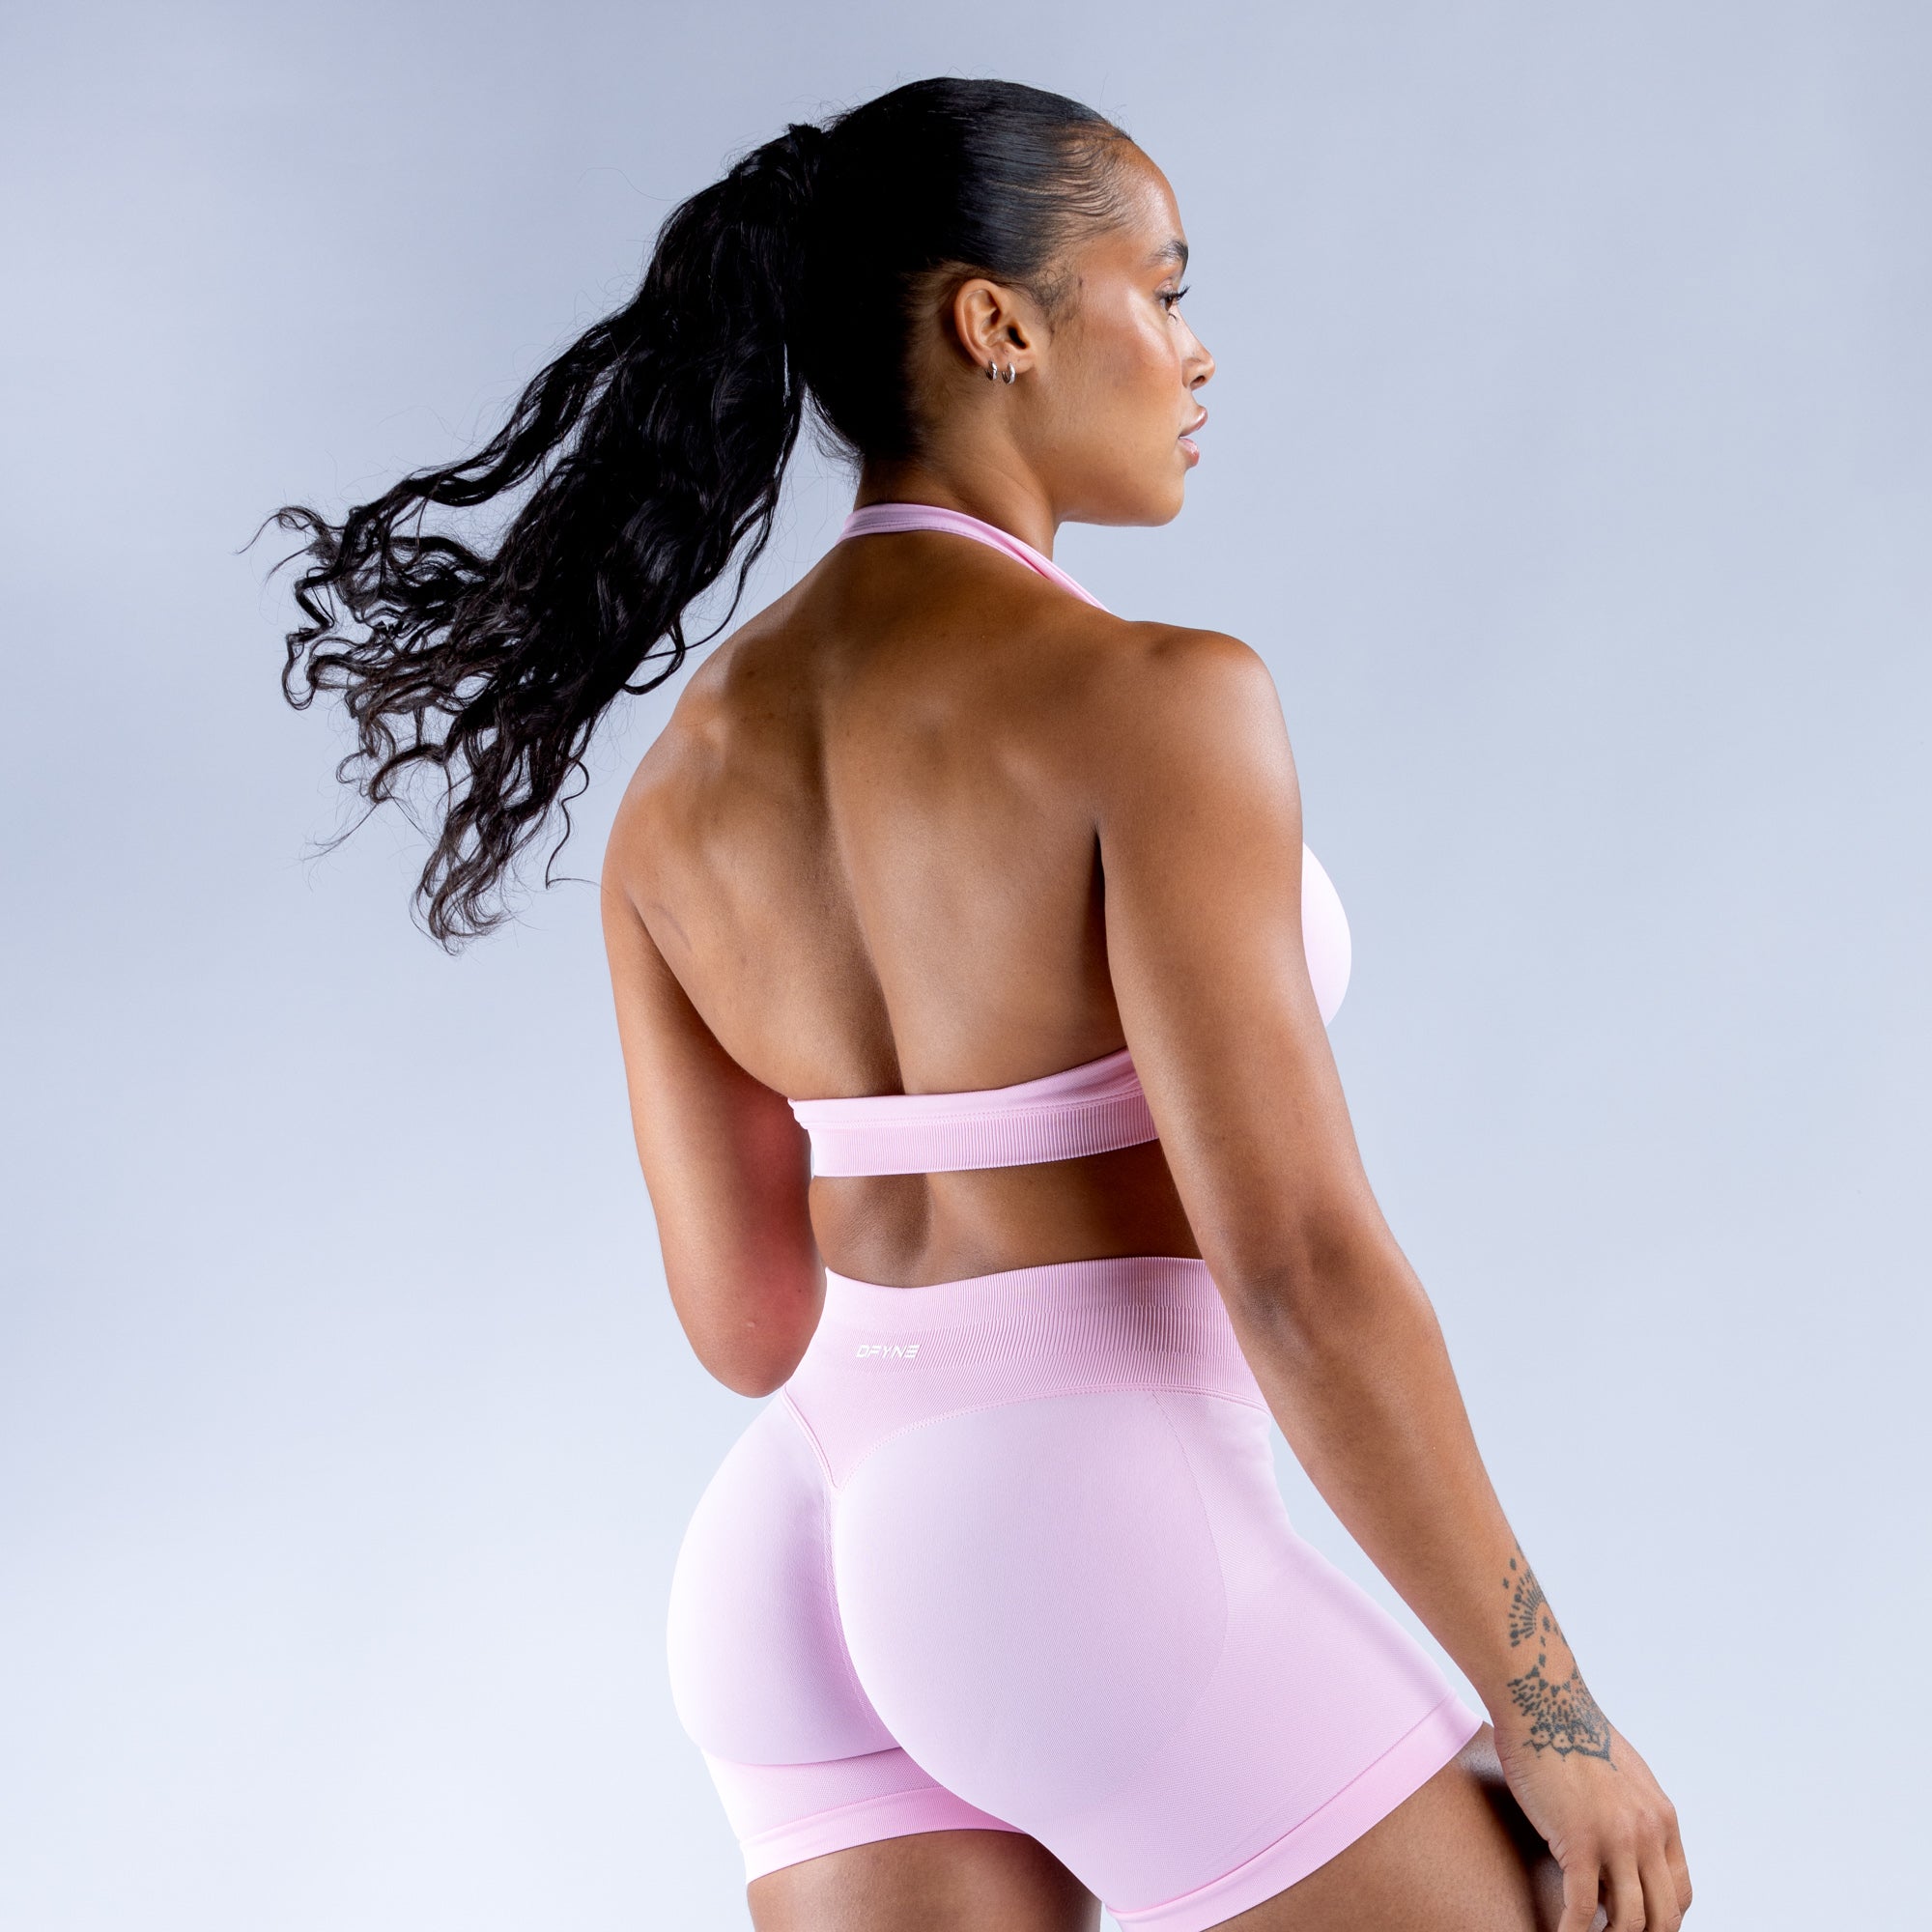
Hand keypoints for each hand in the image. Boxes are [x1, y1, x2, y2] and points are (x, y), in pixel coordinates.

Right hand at [1494, 1715, 1691, 1931]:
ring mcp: (1616, 1839)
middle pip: (1664, 1914)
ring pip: (1631, 1920)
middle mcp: (1648, 1832)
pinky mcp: (1578, 1841)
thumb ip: (1632, 1813)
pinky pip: (1582, 1908)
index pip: (1680, 1891)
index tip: (1638, 1926)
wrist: (1543, 1701)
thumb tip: (1624, 1849)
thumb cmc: (1570, 1730)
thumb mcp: (1622, 1774)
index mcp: (1661, 1818)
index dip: (1662, 1919)